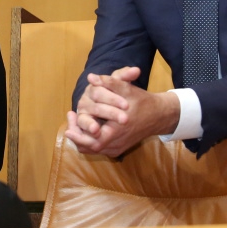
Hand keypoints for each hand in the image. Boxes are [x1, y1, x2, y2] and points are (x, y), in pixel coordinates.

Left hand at [65, 67, 179, 157]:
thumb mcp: (127, 89)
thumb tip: (91, 77)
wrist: (158, 115)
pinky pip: (100, 150)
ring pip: (95, 150)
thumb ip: (109, 82)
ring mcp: (119, 147)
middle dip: (78, 139)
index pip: (95, 139)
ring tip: (72, 129)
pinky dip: (90, 144)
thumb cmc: (141, 101)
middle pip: (92, 147)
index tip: (68, 128)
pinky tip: (83, 133)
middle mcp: (118, 142)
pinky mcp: (119, 148)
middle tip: (68, 129)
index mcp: (119, 129)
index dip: (80, 135)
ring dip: (82, 142)